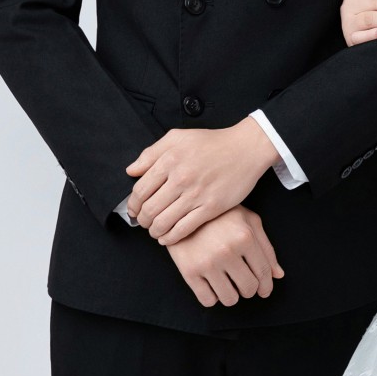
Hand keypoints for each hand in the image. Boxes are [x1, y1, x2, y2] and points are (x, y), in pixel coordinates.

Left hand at [126, 118, 278, 244]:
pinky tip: (167, 238)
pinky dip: (171, 237)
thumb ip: (151, 153)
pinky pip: (184, 228)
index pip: (140, 190)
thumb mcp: (178, 137)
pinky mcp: (211, 207)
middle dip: (142, 220)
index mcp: (169, 160)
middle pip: (149, 209)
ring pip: (164, 221)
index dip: (133, 204)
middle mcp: (180, 178)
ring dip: (154, 230)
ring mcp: (196, 194)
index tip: (133, 210)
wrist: (245, 149)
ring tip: (154, 231)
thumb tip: (131, 171)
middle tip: (143, 222)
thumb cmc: (213, 142)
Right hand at [165, 205, 283, 307]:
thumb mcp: (248, 221)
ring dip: (231, 295)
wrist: (181, 210)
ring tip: (227, 284)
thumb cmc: (220, 215)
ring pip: (229, 299)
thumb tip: (278, 275)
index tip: (264, 291)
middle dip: (249, 289)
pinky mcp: (189, 271)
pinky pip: (208, 300)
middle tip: (243, 283)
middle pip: (248, 288)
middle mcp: (227, 251)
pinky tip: (212, 286)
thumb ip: (266, 247)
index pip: (263, 273)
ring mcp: (207, 262)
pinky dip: (213, 297)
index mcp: (245, 237)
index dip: (266, 286)